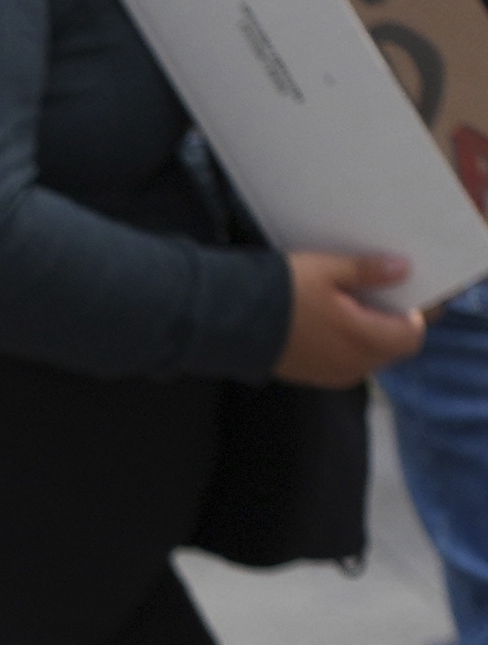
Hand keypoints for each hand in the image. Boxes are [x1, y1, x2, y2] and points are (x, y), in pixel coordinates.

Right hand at [282, 250, 425, 386]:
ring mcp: (330, 374)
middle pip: (393, 348)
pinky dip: (349, 345)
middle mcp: (351, 364)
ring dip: (371, 335)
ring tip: (355, 308)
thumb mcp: (327, 269)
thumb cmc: (279, 293)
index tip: (411, 293)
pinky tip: (332, 323)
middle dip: (395, 324)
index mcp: (362, 339)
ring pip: (370, 356)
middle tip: (384, 295)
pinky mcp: (311, 376)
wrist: (226, 321)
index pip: (412, 334)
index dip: (418, 314)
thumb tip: (403, 268)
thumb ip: (368, 270)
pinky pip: (346, 362)